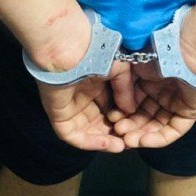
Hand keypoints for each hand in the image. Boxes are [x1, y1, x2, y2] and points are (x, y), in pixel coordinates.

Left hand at [30, 11, 137, 152]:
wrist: (70, 49)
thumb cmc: (95, 53)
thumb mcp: (119, 71)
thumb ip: (126, 91)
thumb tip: (132, 110)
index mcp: (94, 86)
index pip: (109, 108)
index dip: (122, 119)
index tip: (136, 126)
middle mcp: (81, 98)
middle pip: (98, 122)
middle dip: (114, 133)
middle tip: (129, 140)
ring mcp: (69, 108)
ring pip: (86, 132)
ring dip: (104, 141)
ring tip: (121, 146)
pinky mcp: (59, 115)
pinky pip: (73, 135)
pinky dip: (90, 142)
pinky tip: (108, 143)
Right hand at [107, 38, 195, 148]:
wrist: (183, 52)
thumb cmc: (156, 55)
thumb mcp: (131, 71)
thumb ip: (123, 89)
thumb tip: (118, 111)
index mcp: (148, 85)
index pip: (133, 106)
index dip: (121, 115)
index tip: (109, 120)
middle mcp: (162, 96)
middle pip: (144, 119)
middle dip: (130, 128)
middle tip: (117, 132)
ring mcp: (176, 105)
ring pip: (156, 128)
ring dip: (141, 136)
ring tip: (127, 140)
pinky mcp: (188, 113)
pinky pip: (172, 131)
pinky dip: (158, 139)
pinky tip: (143, 141)